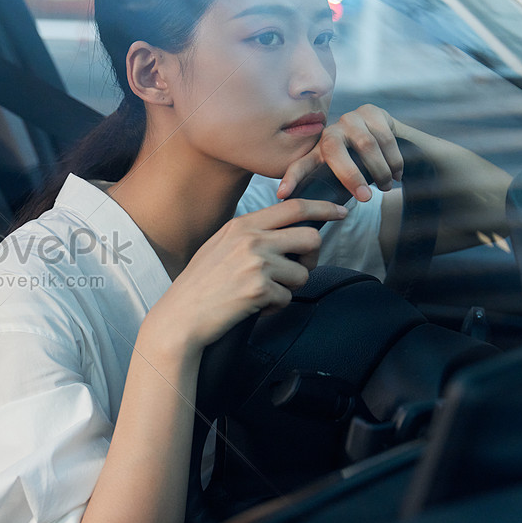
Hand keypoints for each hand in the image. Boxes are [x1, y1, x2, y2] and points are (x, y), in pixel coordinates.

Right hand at [146, 198, 347, 350]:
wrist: (180, 316)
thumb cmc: (199, 285)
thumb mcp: (220, 246)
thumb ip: (251, 234)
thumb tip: (289, 232)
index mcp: (242, 225)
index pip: (294, 207)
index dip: (323, 208)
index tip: (341, 212)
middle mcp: (251, 239)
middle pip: (310, 237)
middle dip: (312, 257)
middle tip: (298, 269)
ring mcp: (256, 263)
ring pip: (302, 273)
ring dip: (289, 287)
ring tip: (264, 292)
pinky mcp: (259, 289)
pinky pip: (287, 298)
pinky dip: (274, 306)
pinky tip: (253, 306)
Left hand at [277, 104, 404, 202]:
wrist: (397, 144)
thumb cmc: (366, 167)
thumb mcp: (347, 178)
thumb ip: (335, 188)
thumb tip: (320, 215)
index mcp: (318, 152)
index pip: (300, 165)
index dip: (291, 179)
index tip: (283, 195)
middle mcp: (330, 132)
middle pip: (333, 151)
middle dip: (350, 176)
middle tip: (365, 198)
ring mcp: (350, 119)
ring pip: (366, 146)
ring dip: (380, 171)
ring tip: (387, 186)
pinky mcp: (372, 112)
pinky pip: (385, 137)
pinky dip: (394, 159)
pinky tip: (397, 172)